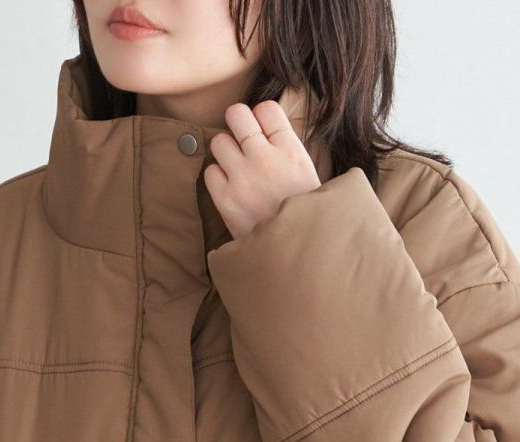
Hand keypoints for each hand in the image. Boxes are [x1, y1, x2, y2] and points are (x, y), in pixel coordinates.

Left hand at [203, 99, 320, 241]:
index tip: (265, 132)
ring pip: (219, 142)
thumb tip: (263, 125)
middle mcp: (265, 160)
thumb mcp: (308, 174)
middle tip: (244, 141)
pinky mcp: (225, 201)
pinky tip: (233, 189)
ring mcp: (243, 180)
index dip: (263, 118)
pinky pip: (210, 172)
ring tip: (239, 169)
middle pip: (236, 114)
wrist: (296, 256)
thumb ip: (287, 147)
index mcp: (291, 151)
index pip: (267, 108)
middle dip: (238, 124)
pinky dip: (218, 178)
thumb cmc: (304, 213)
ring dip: (227, 152)